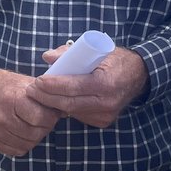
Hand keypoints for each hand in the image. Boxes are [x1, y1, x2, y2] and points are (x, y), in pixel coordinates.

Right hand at [0, 69, 62, 156]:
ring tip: (32, 124)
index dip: (50, 117)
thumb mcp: (25, 83)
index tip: (50, 112)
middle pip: (35, 134)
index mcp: (13, 99)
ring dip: (34, 137)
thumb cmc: (5, 85)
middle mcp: (2, 117)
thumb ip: (44, 95)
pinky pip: (16, 151)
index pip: (41, 118)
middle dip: (44, 128)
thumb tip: (65, 108)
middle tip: (43, 120)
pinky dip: (23, 144)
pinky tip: (21, 131)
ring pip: (27, 144)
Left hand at [28, 46, 149, 128]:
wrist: (138, 75)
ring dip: (53, 104)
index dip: (53, 85)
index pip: (74, 87)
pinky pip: (79, 115)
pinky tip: (55, 101)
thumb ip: (70, 53)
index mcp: (106, 83)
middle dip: (46, 97)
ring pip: (72, 111)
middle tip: (31, 90)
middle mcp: (107, 102)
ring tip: (38, 94)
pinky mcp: (103, 121)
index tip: (38, 80)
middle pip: (69, 103)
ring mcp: (106, 114)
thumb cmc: (115, 59)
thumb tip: (47, 57)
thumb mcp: (97, 50)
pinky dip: (66, 108)